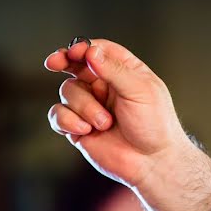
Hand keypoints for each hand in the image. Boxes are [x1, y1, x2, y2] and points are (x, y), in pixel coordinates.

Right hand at [44, 39, 193, 189]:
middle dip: (64, 62)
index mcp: (124, 72)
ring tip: (104, 124)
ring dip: (83, 107)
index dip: (82, 48)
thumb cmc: (155, 126)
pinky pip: (58, 115)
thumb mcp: (140, 90)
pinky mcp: (78, 128)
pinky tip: (85, 130)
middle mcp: (105, 87)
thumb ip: (114, 70)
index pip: (98, 51)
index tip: (73, 52)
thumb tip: (90, 52)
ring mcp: (90, 107)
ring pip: (67, 91)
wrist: (152, 163)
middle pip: (76, 66)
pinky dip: (67, 121)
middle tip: (54, 63)